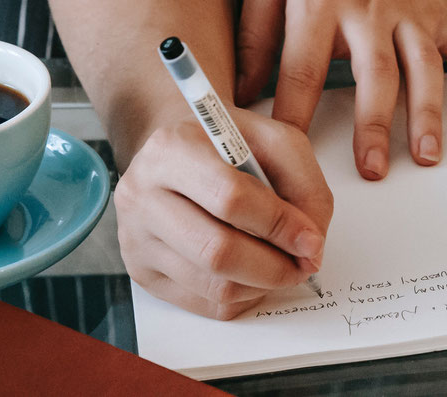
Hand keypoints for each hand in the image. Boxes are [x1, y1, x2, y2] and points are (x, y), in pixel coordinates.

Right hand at [116, 105, 332, 319]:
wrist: (177, 156)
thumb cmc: (227, 148)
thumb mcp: (275, 142)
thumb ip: (304, 185)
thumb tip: (311, 245)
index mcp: (173, 149)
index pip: (230, 199)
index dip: (279, 225)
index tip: (311, 239)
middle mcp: (142, 194)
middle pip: (217, 252)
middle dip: (274, 266)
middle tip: (304, 263)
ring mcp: (135, 238)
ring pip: (212, 285)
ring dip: (262, 285)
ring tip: (283, 267)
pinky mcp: (142, 273)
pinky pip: (202, 304)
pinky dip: (241, 298)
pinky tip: (255, 276)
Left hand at [234, 0, 446, 178]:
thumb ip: (253, 32)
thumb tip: (239, 91)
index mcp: (319, 0)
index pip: (301, 67)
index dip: (292, 113)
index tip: (284, 154)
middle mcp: (369, 9)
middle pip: (372, 73)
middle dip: (373, 124)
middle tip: (370, 170)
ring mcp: (410, 14)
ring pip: (423, 68)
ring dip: (428, 113)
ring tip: (427, 156)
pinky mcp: (439, 15)